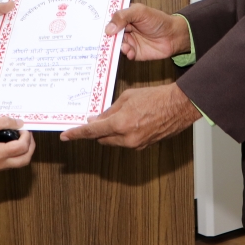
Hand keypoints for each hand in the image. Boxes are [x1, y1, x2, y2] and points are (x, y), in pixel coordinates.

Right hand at [0, 117, 34, 173]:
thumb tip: (20, 123)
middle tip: (28, 136)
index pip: (22, 148)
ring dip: (21, 152)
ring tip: (17, 138)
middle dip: (30, 147)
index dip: (27, 136)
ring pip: (16, 164)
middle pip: (24, 160)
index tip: (23, 128)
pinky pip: (6, 164)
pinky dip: (11, 155)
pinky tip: (6, 143)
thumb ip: (4, 123)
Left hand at [60, 84, 199, 148]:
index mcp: (121, 124)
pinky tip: (127, 123)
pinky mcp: (143, 146)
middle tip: (95, 119)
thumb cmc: (155, 97)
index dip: (76, 133)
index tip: (66, 135)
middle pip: (101, 139)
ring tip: (117, 117)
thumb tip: (97, 119)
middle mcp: (127, 138)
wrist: (178, 106)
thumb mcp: (127, 98)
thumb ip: (110, 111)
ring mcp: (136, 144)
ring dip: (109, 132)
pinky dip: (121, 135)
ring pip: (113, 142)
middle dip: (95, 131)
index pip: (92, 131)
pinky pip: (125, 142)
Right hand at [106, 4, 190, 60]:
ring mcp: (129, 41)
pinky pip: (126, 54)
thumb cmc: (158, 20)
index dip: (103, 23)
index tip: (95, 27)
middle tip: (105, 40)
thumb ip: (123, 16)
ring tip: (123, 45)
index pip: (110, 20)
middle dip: (107, 37)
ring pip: (116, 45)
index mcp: (125, 17)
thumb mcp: (140, 12)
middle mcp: (125, 29)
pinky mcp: (134, 52)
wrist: (173, 36)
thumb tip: (108, 28)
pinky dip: (126, 53)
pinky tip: (130, 51)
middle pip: (110, 34)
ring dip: (117, 46)